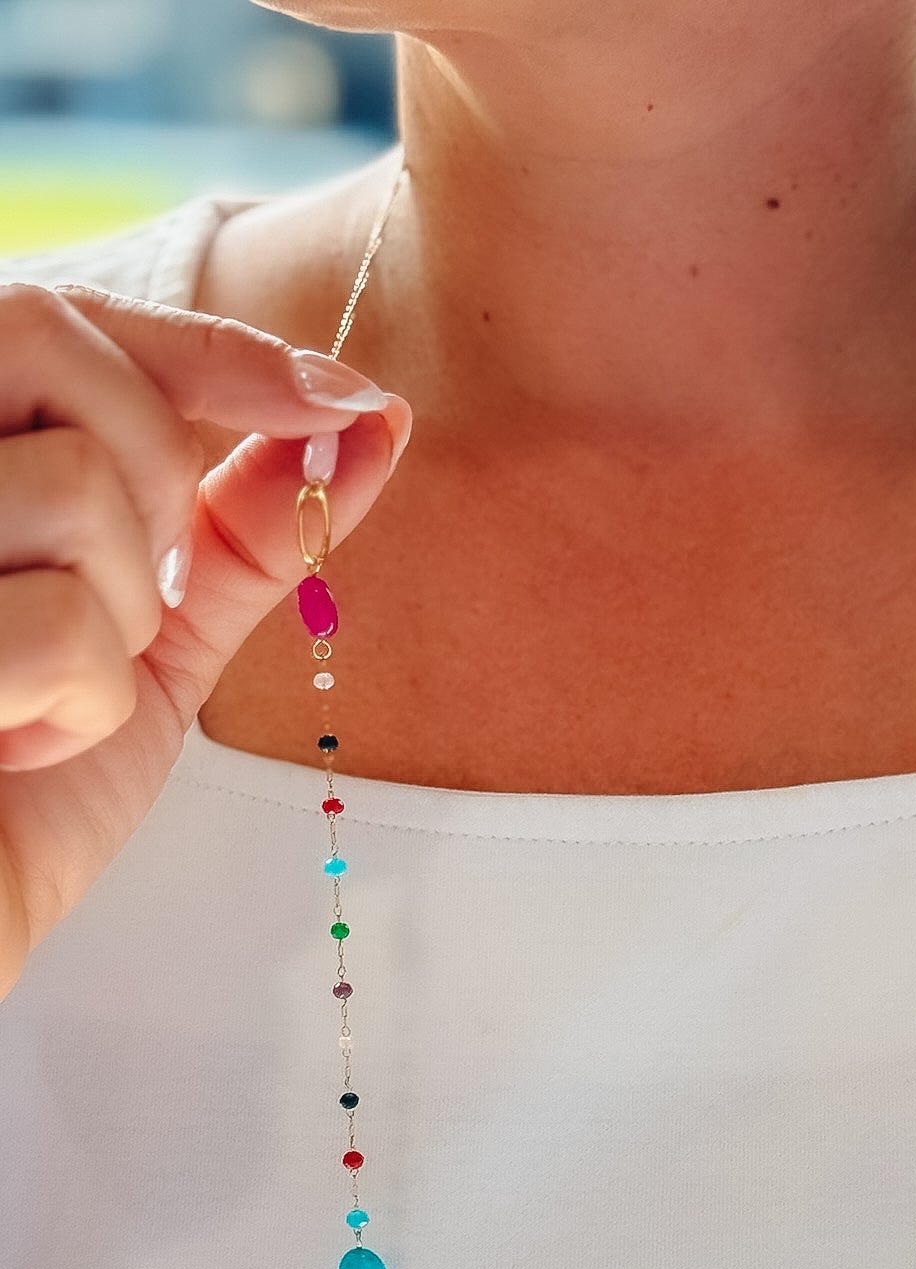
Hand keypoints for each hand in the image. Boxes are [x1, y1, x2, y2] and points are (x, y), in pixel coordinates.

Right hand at [0, 284, 409, 999]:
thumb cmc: (25, 785)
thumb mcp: (150, 636)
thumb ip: (237, 527)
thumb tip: (366, 420)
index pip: (62, 322)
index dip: (213, 349)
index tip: (342, 399)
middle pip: (52, 345)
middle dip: (150, 474)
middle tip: (134, 598)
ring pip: (72, 493)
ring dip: (111, 629)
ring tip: (39, 702)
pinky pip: (56, 625)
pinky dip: (74, 712)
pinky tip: (12, 746)